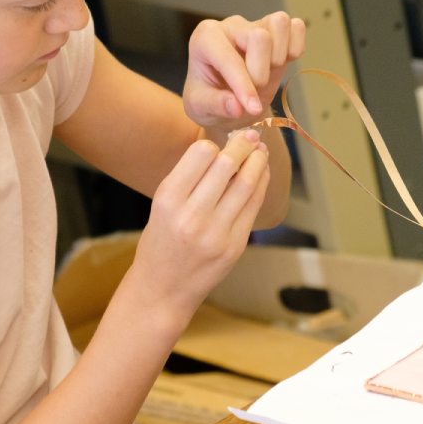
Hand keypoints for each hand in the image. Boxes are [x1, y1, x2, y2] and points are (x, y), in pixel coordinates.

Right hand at [130, 129, 270, 317]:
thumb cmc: (160, 243)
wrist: (162, 289)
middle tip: (251, 134)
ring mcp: (216, 234)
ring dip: (258, 161)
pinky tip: (262, 173)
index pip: (200, 154)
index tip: (219, 143)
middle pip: (227, 165)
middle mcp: (191, 216)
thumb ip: (189, 179)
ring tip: (260, 150)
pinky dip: (261, 185)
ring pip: (246, 184)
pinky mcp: (234, 247)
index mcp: (167, 200)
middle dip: (243, 144)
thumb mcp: (161, 206)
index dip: (213, 145)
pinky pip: (253, 207)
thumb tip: (224, 147)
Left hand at [183, 11, 306, 130]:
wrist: (225, 97)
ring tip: (266, 74)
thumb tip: (237, 107)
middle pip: (260, 37)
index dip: (243, 86)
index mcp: (205, 38)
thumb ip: (216, 105)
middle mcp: (231, 26)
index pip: (229, 57)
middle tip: (253, 90)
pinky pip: (296, 27)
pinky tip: (280, 65)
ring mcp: (256, 24)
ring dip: (278, 57)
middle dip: (261, 73)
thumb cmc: (208, 97)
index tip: (252, 109)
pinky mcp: (276, 30)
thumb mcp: (200, 107)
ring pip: (280, 24)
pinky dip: (295, 47)